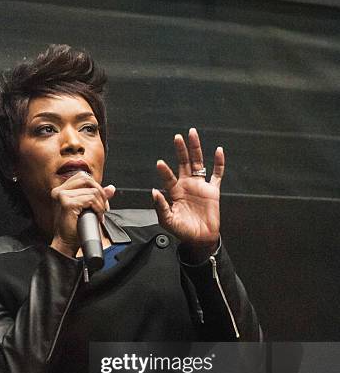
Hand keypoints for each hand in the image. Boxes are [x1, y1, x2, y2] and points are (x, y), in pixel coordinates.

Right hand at [50, 171, 114, 256]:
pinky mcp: (67, 203)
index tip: (101, 201)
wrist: (66, 243)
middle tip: (103, 208)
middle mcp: (59, 191)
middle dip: (100, 193)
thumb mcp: (87, 208)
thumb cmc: (74, 228)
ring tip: (99, 215)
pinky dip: (98, 209)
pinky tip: (97, 217)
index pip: (83, 177)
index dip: (96, 187)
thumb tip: (111, 188)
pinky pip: (91, 200)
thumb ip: (97, 196)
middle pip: (87, 180)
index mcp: (61, 190)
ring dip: (100, 204)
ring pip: (92, 191)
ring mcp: (62, 196)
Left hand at [152, 128, 223, 252]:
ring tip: (192, 134)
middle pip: (183, 163)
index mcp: (174, 192)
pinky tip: (218, 151)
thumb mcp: (168, 221)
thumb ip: (161, 206)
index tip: (160, 163)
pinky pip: (217, 174)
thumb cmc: (183, 230)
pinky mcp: (213, 190)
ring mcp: (200, 186)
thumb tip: (154, 191)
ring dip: (196, 149)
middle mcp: (187, 185)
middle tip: (177, 137)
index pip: (168, 177)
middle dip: (180, 150)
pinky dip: (219, 163)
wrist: (200, 238)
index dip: (164, 170)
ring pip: (198, 163)